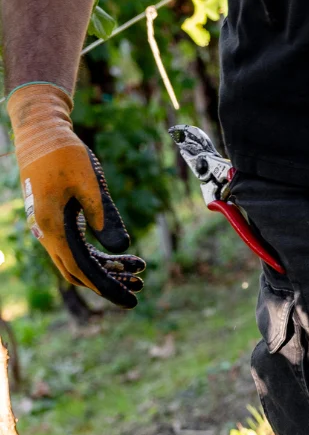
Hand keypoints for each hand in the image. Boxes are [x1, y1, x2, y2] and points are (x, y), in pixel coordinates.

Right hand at [7, 83, 144, 308]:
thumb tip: (120, 250)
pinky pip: (78, 248)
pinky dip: (101, 255)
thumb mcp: (90, 184)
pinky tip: (127, 256)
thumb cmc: (65, 154)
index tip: (132, 300)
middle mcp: (46, 233)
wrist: (41, 133)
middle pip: (80, 272)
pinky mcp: (56, 222)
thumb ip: (104, 216)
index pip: (83, 270)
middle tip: (140, 289)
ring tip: (141, 271)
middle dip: (110, 283)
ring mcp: (49, 229)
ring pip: (79, 262)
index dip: (108, 288)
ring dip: (108, 270)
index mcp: (53, 227)